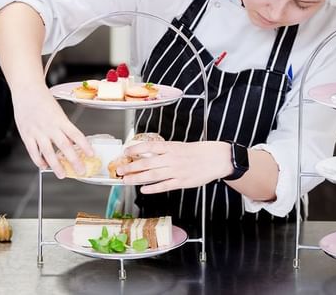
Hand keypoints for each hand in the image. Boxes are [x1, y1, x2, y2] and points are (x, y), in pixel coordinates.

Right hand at [12, 88, 92, 178]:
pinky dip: (39, 160)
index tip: (92, 154)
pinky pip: (33, 151)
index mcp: (61, 120)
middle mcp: (50, 126)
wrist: (26, 89)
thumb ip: (63, 127)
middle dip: (74, 161)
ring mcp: (37, 131)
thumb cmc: (43, 100)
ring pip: (48, 152)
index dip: (85, 146)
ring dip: (56, 165)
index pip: (76, 135)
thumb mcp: (57, 112)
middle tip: (81, 171)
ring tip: (62, 175)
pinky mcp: (26, 134)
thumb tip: (72, 142)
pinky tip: (44, 166)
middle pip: (64, 146)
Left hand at [118, 141, 232, 192]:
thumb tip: (148, 154)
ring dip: (137, 178)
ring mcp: (176, 171)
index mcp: (171, 147)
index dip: (135, 149)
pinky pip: (164, 186)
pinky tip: (143, 189)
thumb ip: (165, 151)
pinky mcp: (182, 182)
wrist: (216, 158)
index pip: (149, 146)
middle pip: (147, 163)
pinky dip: (153, 188)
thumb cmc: (198, 151)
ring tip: (126, 180)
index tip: (125, 152)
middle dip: (131, 167)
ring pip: (152, 175)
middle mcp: (172, 159)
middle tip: (119, 170)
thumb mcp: (179, 146)